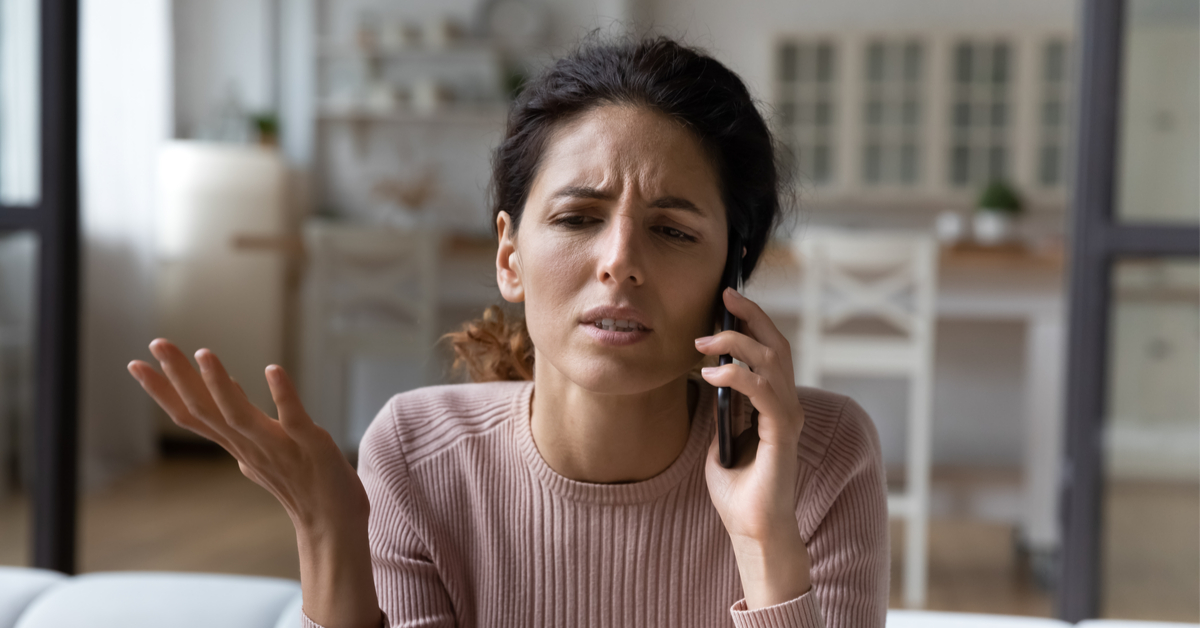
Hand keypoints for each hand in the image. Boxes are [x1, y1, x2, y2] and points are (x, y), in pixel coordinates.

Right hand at [127, 339, 379, 627]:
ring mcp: (279, 449)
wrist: (332, 526)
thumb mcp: (263, 449)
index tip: (135, 363)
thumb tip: (229, 386)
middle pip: (205, 410)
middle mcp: (249, 447)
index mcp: (237, 446)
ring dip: (220, 385)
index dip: (163, 391)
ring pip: (238, 417)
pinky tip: (272, 370)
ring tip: (204, 353)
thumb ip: (243, 423)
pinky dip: (283, 396)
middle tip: (156, 342)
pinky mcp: (312, 448)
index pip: (192, 415)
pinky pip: (294, 421)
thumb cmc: (301, 486)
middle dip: (178, 376)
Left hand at [694, 288, 810, 608]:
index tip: (726, 299)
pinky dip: (738, 377)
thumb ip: (719, 411)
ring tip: (703, 342)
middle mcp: (787, 406)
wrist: (752, 529)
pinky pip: (764, 392)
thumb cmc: (737, 490)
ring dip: (737, 344)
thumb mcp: (719, 439)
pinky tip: (712, 375)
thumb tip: (705, 380)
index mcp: (775, 404)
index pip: (770, 351)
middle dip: (752, 316)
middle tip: (726, 295)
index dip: (752, 322)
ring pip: (773, 361)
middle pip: (778, 345)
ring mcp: (788, 418)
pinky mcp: (783, 434)